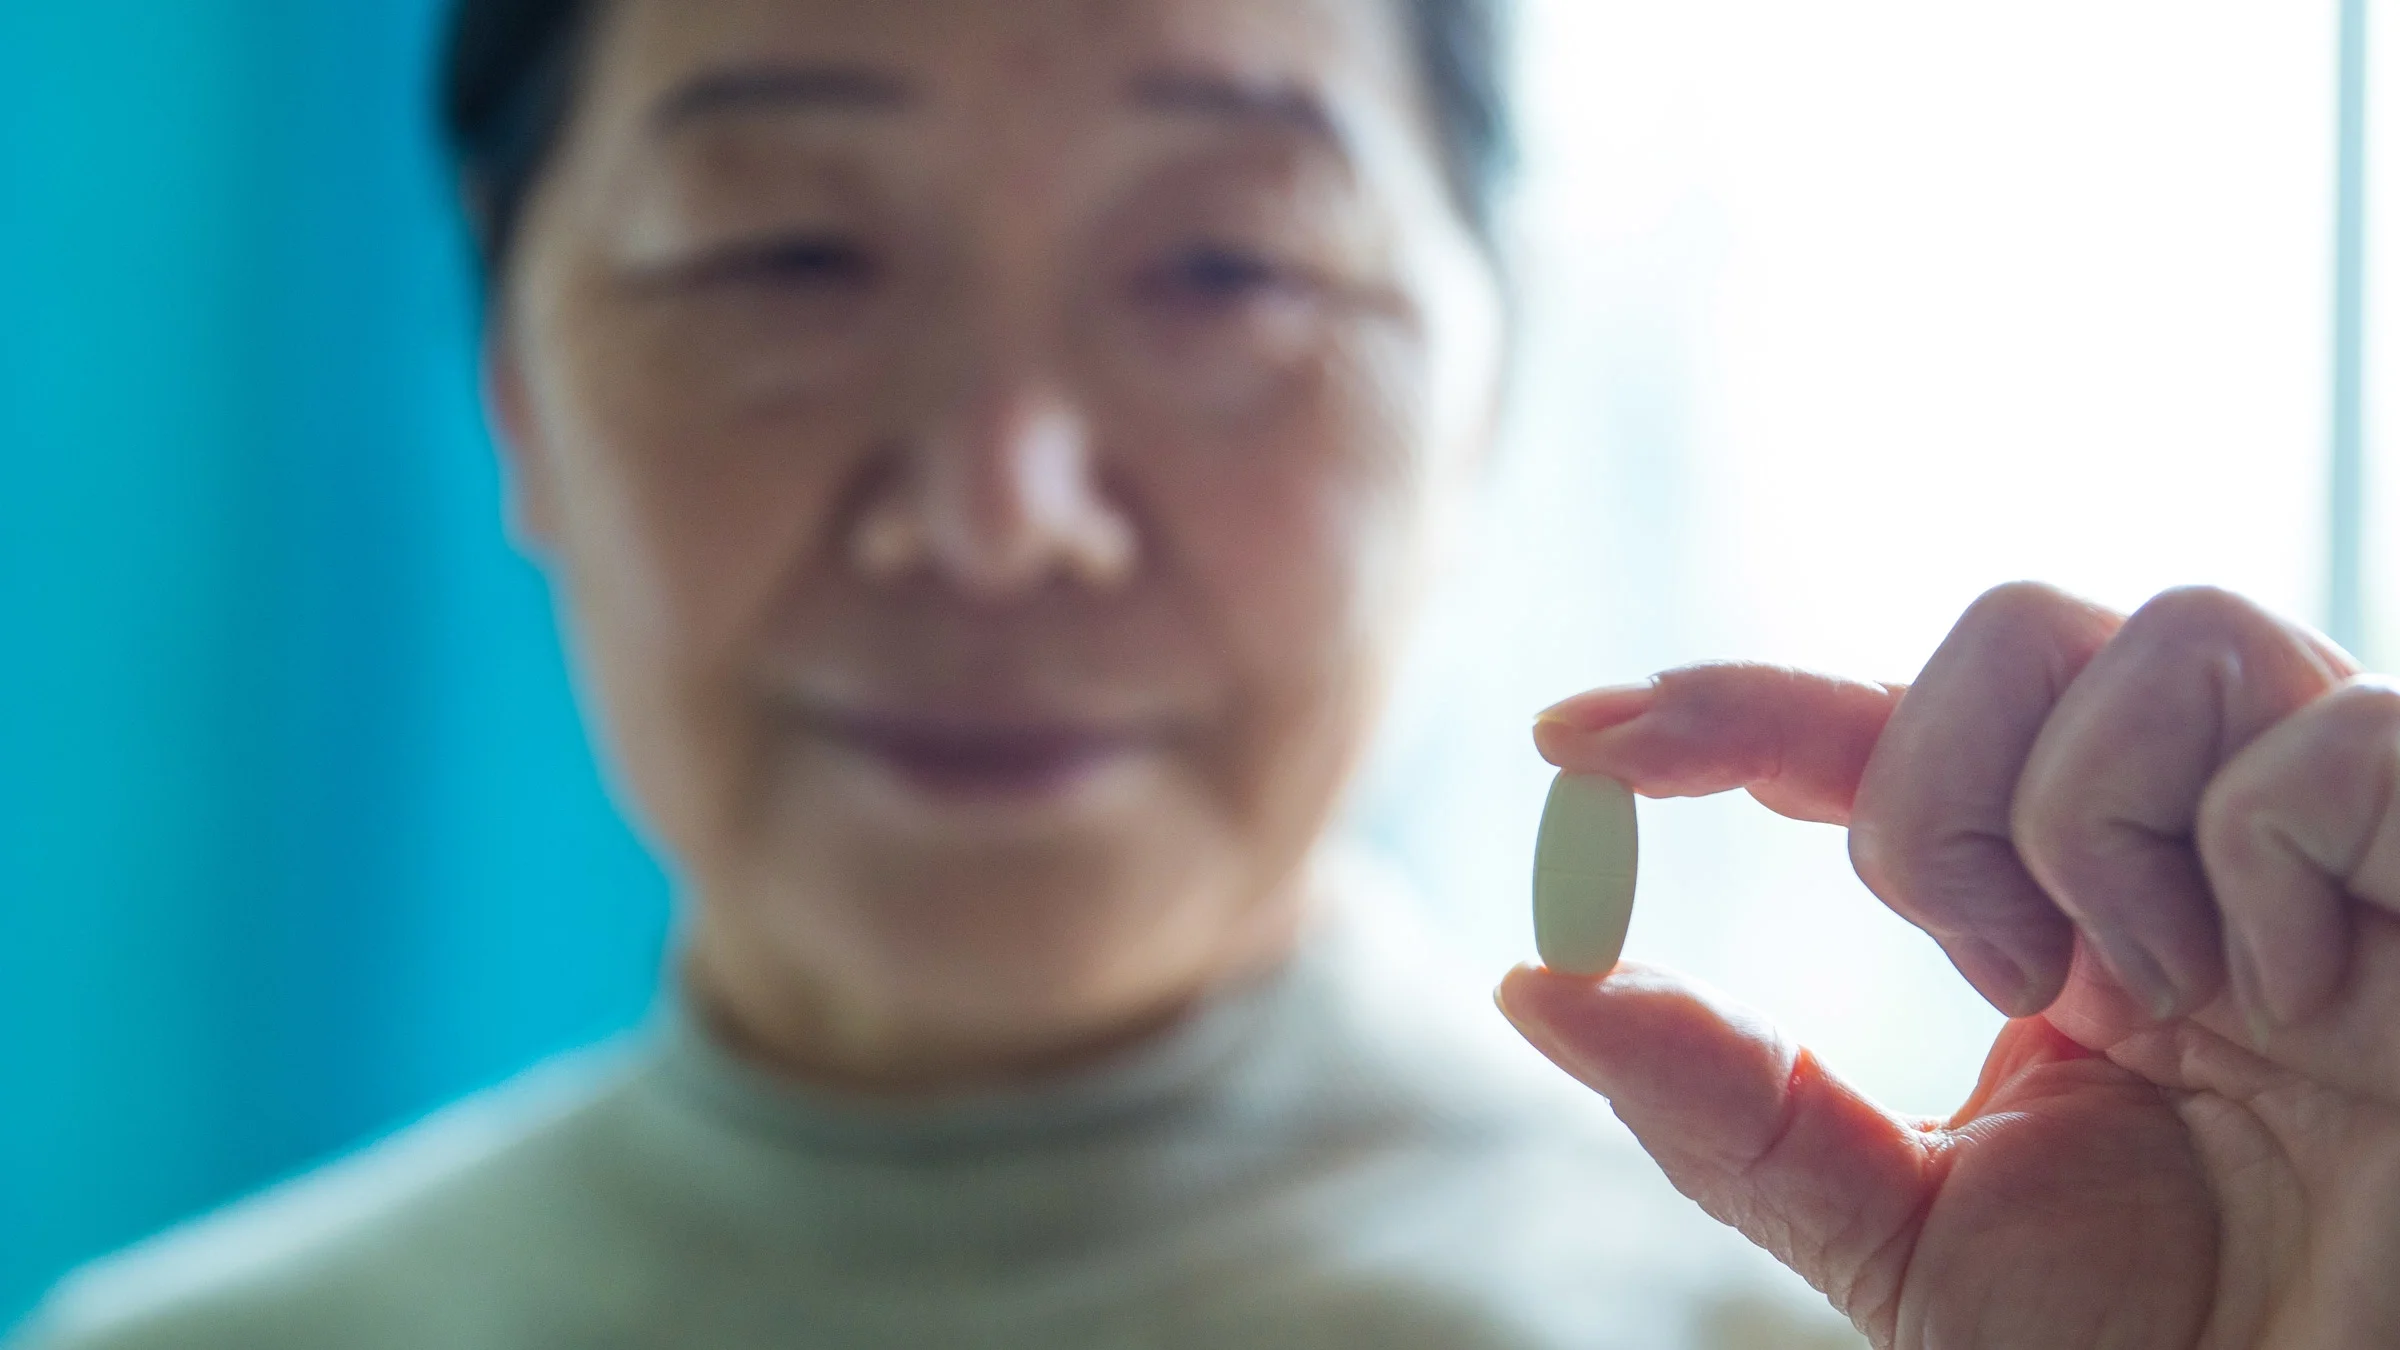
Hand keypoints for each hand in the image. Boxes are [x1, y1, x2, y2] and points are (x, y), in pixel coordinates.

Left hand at [1498, 584, 2399, 1347]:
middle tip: (1996, 975)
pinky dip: (2275, 861)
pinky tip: (2303, 1002)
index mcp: (2071, 913)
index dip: (1726, 709)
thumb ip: (1737, 1117)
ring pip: (2166, 635)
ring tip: (2161, 998)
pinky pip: (2339, 744)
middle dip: (1936, 791)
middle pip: (2015, 629)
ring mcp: (2342, 830)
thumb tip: (1535, 987)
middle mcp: (2196, 835)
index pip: (1877, 745)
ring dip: (2095, 825)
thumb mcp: (1911, 1243)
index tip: (1567, 735)